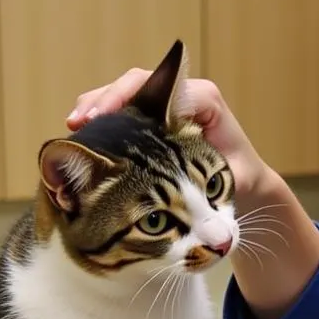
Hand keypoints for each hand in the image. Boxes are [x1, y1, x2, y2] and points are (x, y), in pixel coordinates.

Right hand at [67, 70, 270, 207]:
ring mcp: (165, 104)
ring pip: (126, 92)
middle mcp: (183, 95)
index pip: (164, 88)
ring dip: (98, 106)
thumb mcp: (234, 189)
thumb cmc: (241, 182)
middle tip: (82, 121)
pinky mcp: (153, 117)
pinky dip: (103, 118)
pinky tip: (82, 132)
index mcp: (205, 102)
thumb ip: (224, 203)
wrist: (244, 180)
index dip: (133, 99)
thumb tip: (216, 235)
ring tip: (75, 125)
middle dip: (107, 99)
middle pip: (138, 83)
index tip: (107, 118)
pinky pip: (124, 109)